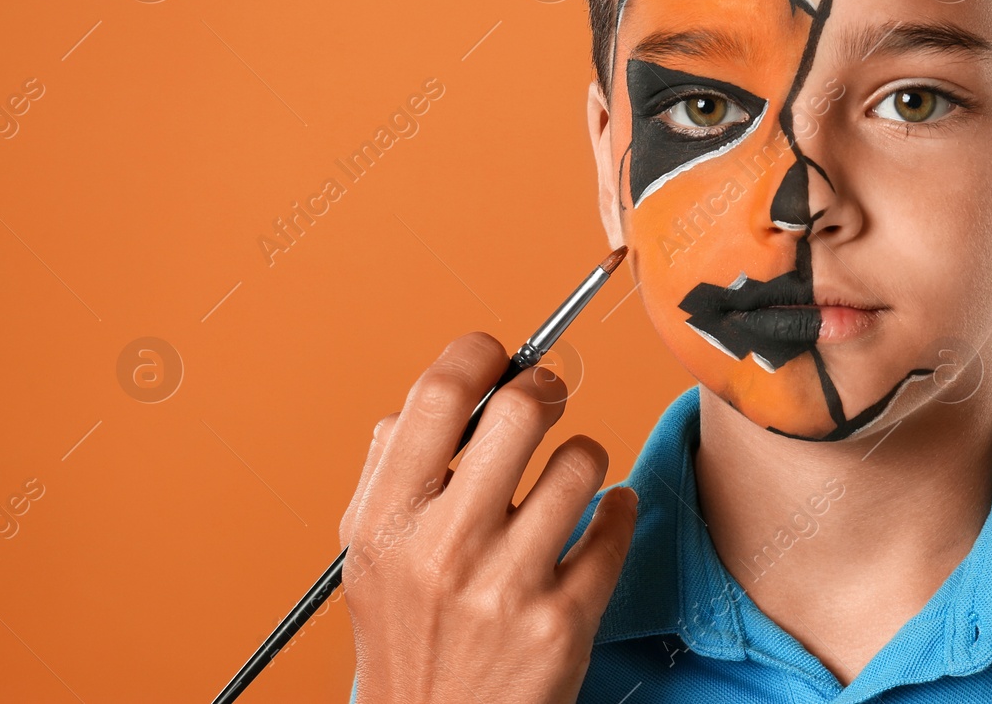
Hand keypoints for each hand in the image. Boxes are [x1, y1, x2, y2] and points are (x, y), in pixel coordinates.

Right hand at [339, 332, 637, 703]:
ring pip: (582, 460)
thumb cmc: (410, 637)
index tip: (497, 357)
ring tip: (572, 473)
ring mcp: (507, 586)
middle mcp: (444, 549)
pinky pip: (618, 524)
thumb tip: (447, 388)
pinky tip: (608, 514)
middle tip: (548, 397)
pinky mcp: (564, 620)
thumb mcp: (370, 555)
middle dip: (546, 387)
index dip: (478, 355)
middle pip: (522, 409)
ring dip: (585, 454)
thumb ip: (394, 468)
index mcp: (387, 521)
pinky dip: (622, 509)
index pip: (437, 394)